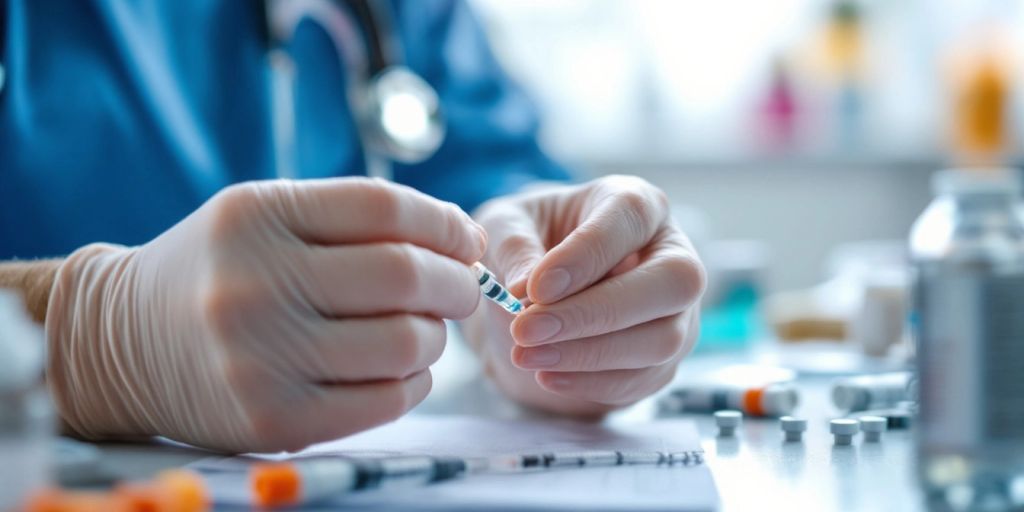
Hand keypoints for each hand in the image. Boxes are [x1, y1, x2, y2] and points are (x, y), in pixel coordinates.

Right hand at [45, 178, 483, 451]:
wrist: (122, 343)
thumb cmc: (218, 271)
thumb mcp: (264, 217)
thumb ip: (354, 219)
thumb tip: (463, 238)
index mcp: (256, 218)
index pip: (383, 207)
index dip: (442, 222)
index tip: (464, 238)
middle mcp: (255, 285)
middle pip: (403, 275)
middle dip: (455, 282)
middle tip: (460, 288)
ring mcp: (262, 359)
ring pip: (404, 343)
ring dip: (437, 335)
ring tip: (424, 329)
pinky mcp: (275, 421)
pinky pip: (385, 401)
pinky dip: (415, 382)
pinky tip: (402, 368)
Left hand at [464, 175, 704, 415]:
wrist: (538, 294)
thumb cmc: (529, 242)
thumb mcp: (506, 226)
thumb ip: (513, 246)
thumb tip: (524, 289)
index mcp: (637, 204)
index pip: (631, 216)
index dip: (588, 252)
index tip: (535, 287)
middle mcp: (673, 253)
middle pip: (674, 281)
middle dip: (597, 312)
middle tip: (527, 329)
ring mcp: (679, 311)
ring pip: (662, 339)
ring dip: (589, 354)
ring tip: (526, 355)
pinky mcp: (666, 357)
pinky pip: (643, 378)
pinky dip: (592, 383)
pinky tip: (546, 375)